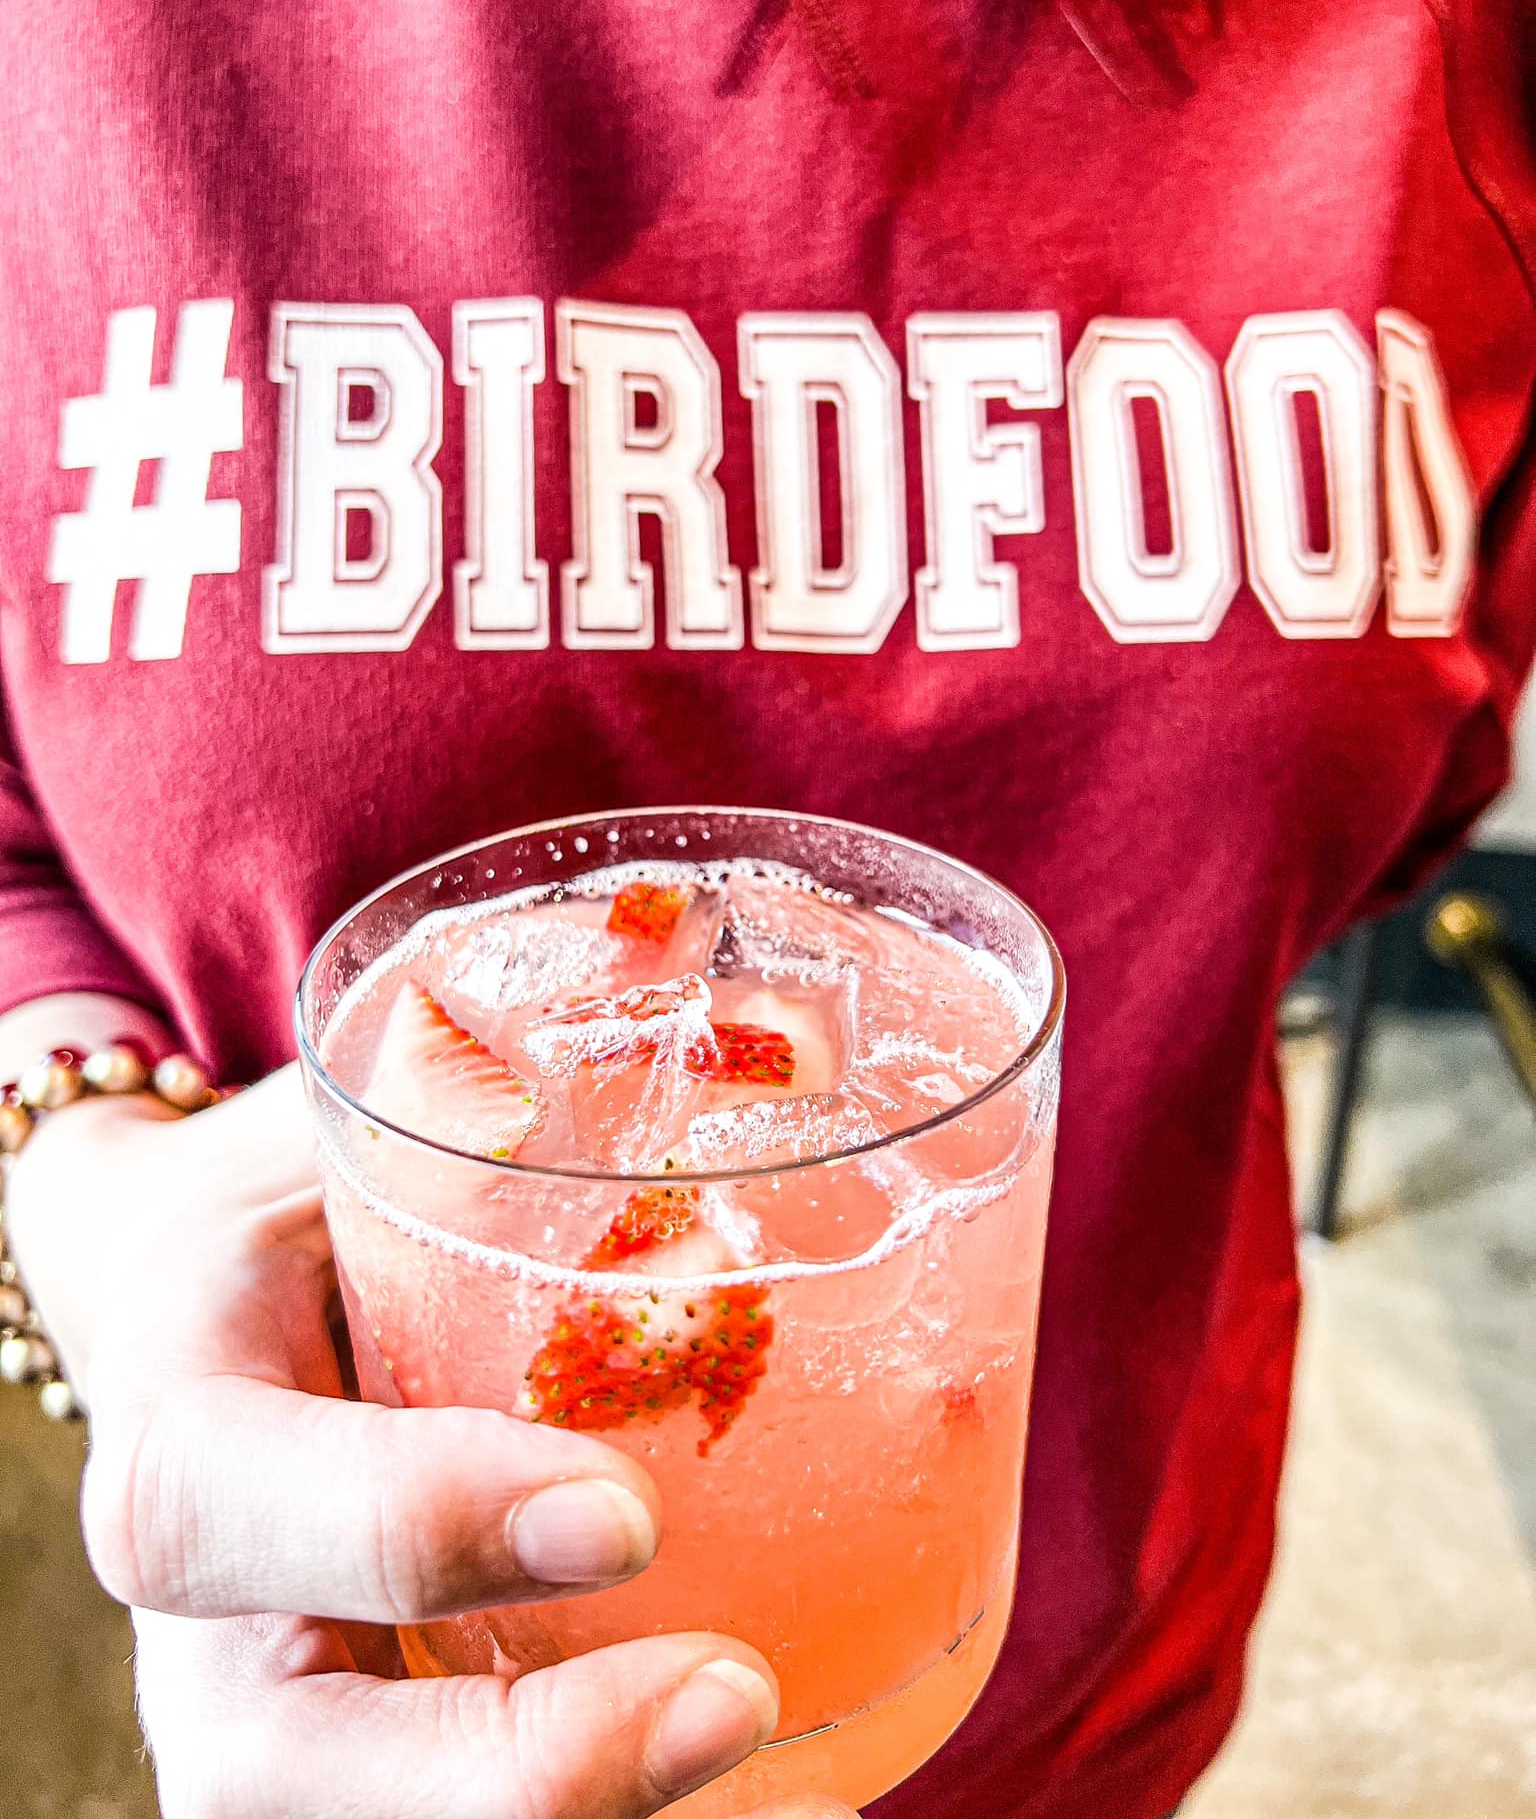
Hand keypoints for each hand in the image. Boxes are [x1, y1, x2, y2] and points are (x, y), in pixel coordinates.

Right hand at [5, 1057, 858, 1818]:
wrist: (201, 1301)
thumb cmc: (288, 1196)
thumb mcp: (335, 1115)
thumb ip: (484, 1062)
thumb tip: (737, 967)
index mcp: (179, 1417)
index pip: (228, 1504)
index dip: (410, 1526)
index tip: (624, 1512)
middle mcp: (208, 1608)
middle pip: (278, 1771)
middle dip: (511, 1776)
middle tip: (734, 1701)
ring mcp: (283, 1701)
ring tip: (807, 1814)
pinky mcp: (371, 1740)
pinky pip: (459, 1816)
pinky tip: (791, 1805)